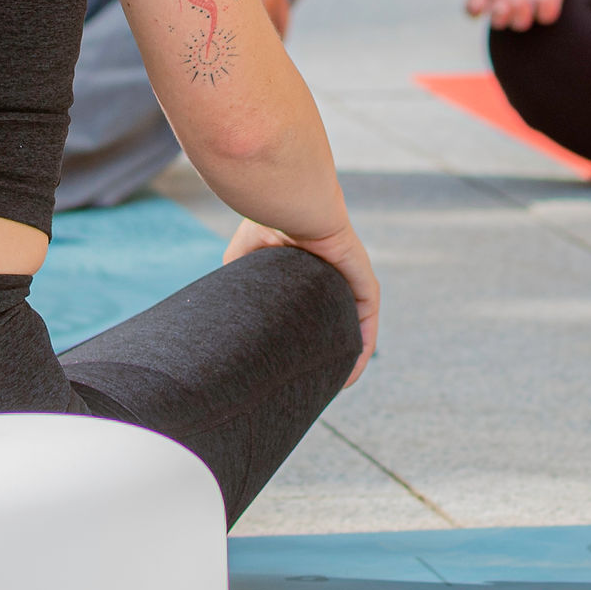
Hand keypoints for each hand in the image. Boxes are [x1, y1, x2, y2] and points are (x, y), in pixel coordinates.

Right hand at [227, 217, 378, 381]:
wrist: (291, 202)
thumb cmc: (267, 221)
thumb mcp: (245, 258)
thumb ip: (239, 282)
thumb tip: (223, 314)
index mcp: (306, 270)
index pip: (311, 309)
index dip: (301, 334)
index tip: (290, 363)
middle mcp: (332, 276)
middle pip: (333, 322)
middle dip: (325, 350)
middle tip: (311, 382)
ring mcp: (351, 279)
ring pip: (352, 327)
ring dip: (346, 356)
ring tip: (333, 387)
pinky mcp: (366, 283)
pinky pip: (367, 322)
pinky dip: (362, 348)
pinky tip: (352, 373)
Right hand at [456, 0, 574, 29]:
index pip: (473, 9)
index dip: (474, 10)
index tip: (479, 0)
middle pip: (498, 21)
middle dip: (499, 17)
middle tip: (503, 4)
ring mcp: (527, 2)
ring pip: (521, 23)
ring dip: (520, 16)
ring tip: (521, 0)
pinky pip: (547, 15)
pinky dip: (546, 9)